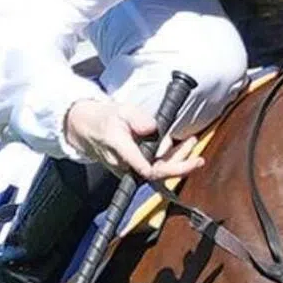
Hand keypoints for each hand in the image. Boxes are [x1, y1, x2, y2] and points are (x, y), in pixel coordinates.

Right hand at [63, 97, 204, 180]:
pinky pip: (155, 168)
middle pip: (158, 172)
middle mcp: (125, 164)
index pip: (145, 168)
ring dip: (178, 158)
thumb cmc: (106, 119)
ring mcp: (129, 169)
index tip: (188, 165)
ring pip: (159, 170)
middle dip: (181, 163)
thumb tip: (152, 128)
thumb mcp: (121, 110)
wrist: (86, 128)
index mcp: (121, 148)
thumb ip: (137, 118)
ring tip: (191, 142)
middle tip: (195, 148)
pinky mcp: (134, 169)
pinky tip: (180, 146)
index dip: (167, 170)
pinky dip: (170, 158)